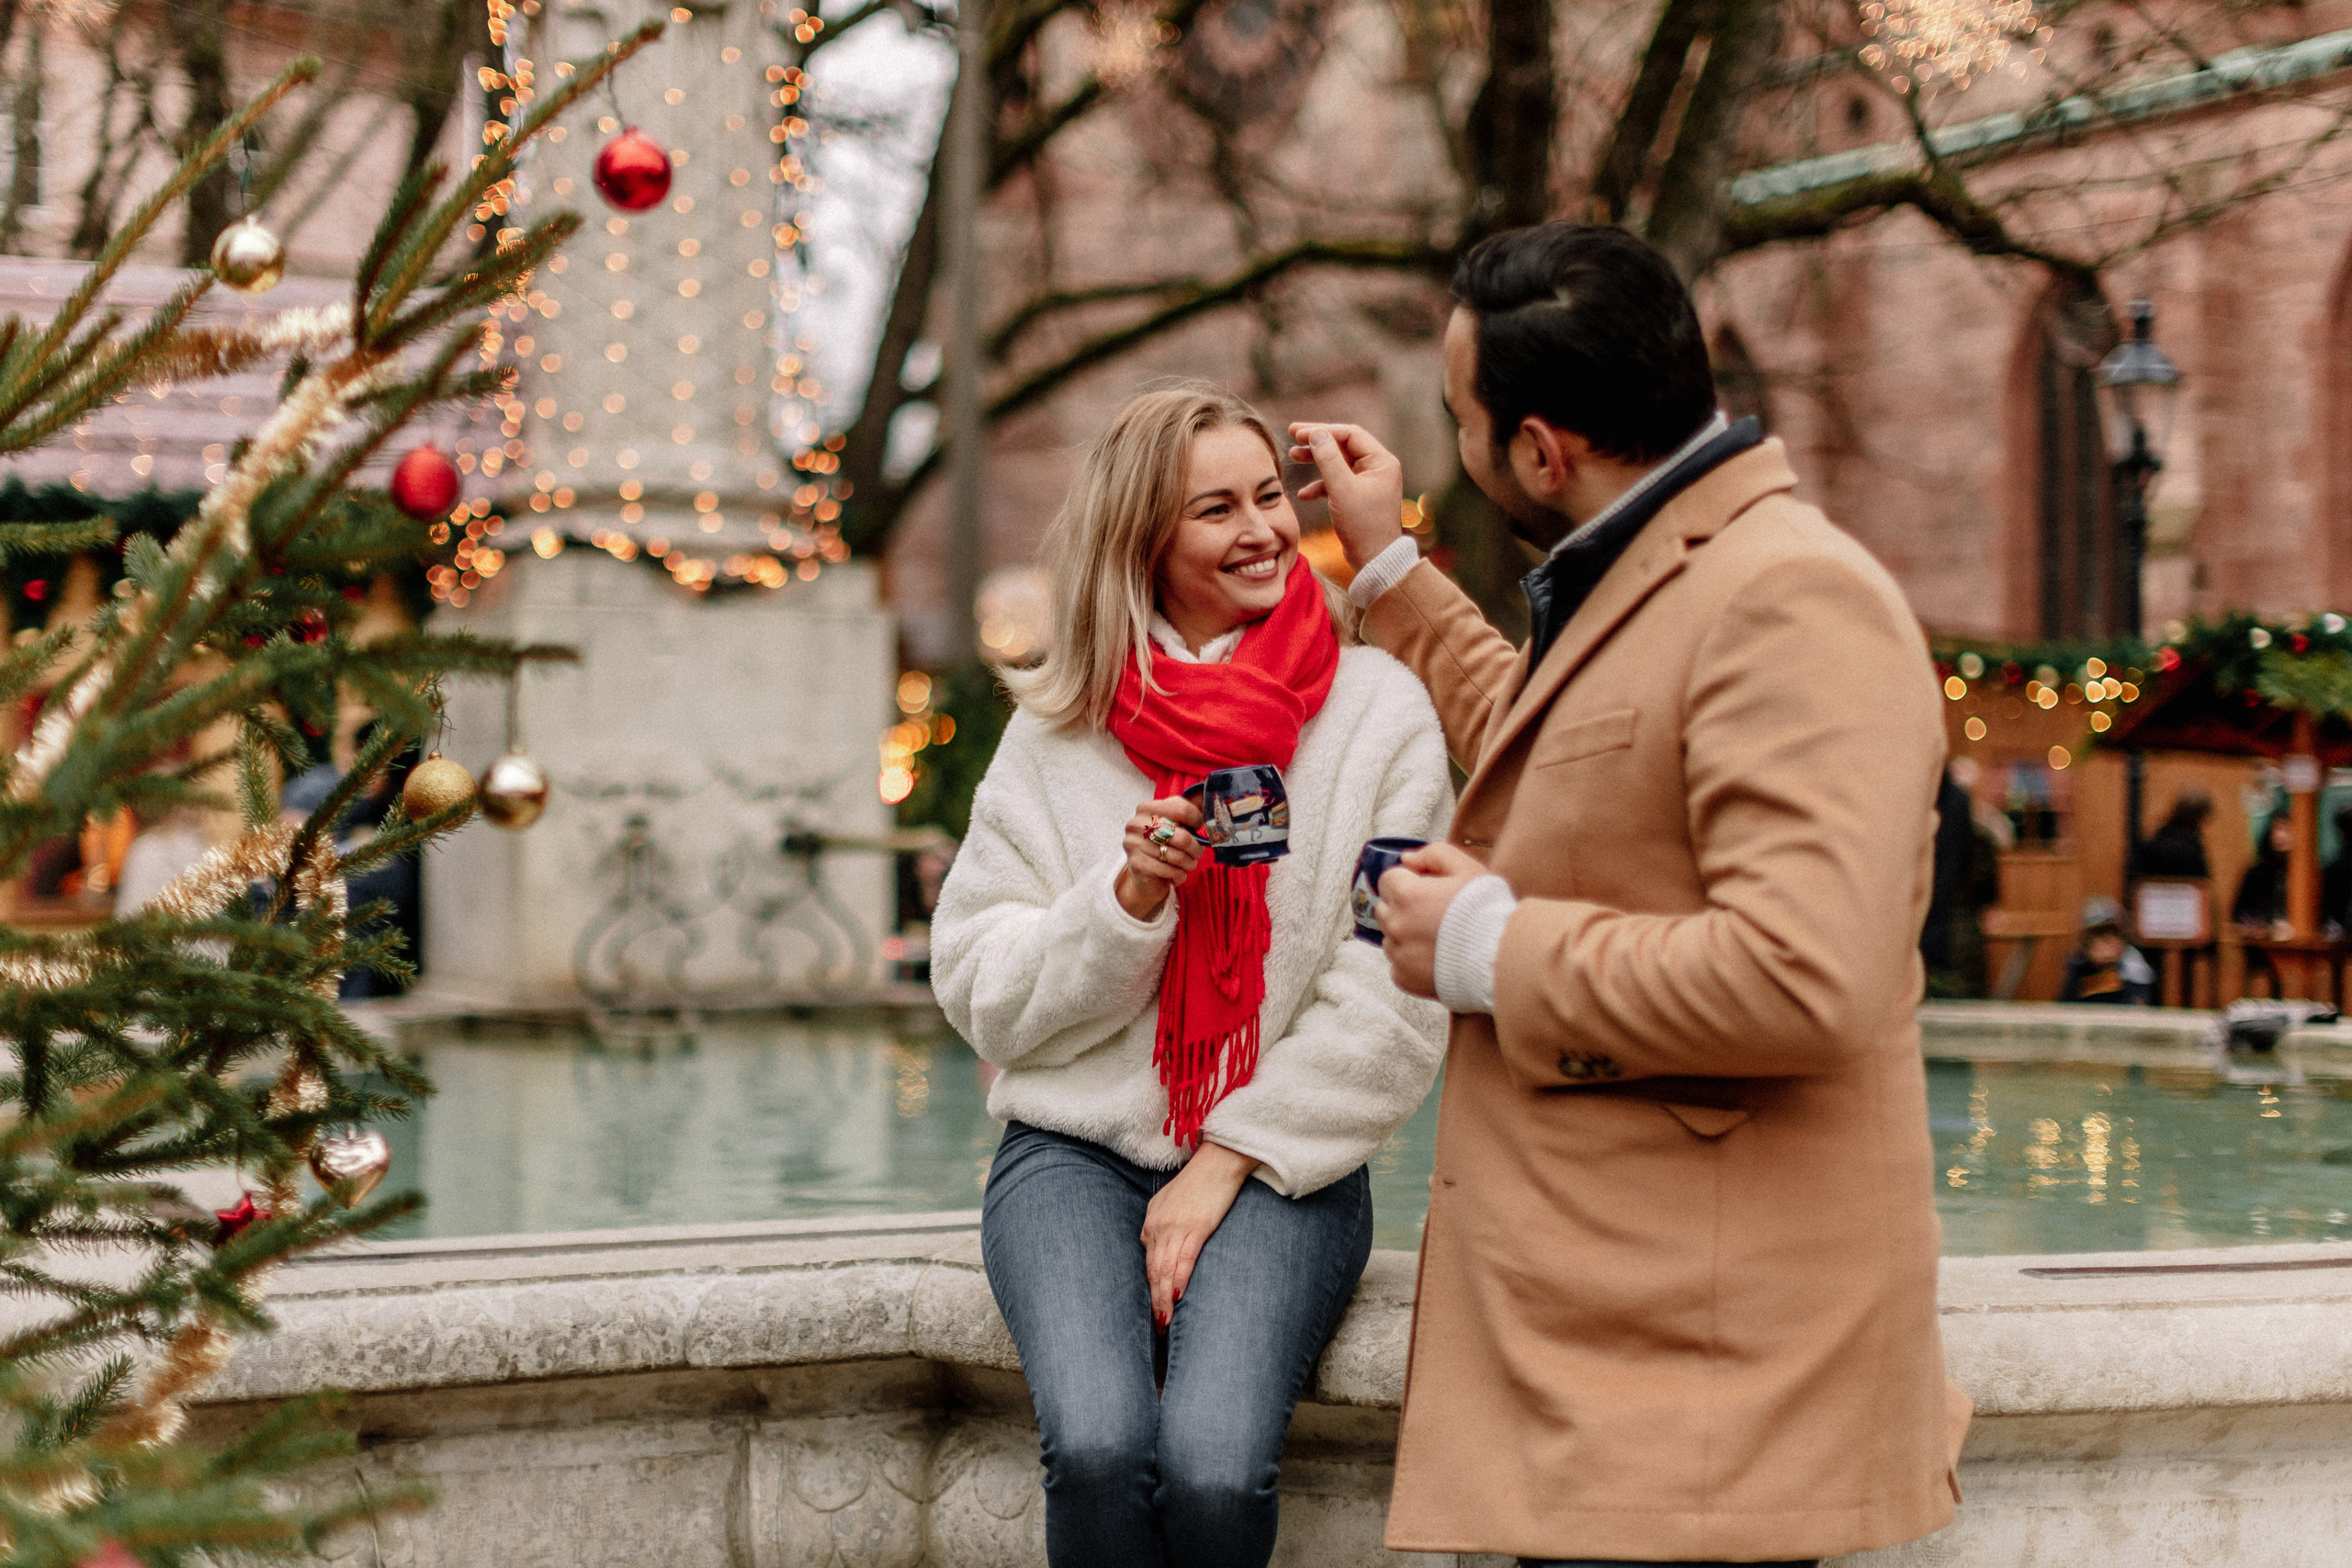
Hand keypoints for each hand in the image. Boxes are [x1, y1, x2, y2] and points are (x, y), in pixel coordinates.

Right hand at [1116, 795, 1206, 919]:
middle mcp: (1136, 824)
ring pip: (1177, 857)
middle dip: (1195, 849)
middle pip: (1182, 837)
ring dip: (1189, 864)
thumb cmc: (1164, 845)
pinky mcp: (1136, 865)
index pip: (1182, 809)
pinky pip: (1169, 870)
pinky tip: (1177, 875)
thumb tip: (1209, 808)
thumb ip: (1187, 813)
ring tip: (1188, 865)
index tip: (1198, 827)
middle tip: (1197, 853)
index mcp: (1146, 808)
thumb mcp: (1173, 824)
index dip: (1197, 820)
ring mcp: (1133, 844)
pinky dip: (1179, 875)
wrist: (1145, 875)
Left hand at [1142, 1140, 1257, 1326]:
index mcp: (1152, 1220)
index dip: (1151, 1288)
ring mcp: (1175, 1226)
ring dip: (1164, 1298)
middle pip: (1153, 1270)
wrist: (1219, 1159)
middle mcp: (1158, 1225)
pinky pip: (1184, 1259)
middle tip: (1158, 1326)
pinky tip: (1177, 1297)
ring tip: (1165, 1321)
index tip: (1154, 1309)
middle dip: (1154, 1300)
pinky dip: (1178, 1280)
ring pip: (1165, 1270)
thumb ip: (1164, 1224)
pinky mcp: (1196, 1226)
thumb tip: (1162, 1248)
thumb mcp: (1173, 1202)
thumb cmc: (1201, 1181)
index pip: (1148, 1261)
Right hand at [1287, 422, 1404, 569]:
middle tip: (1292, 435)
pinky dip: (1320, 485)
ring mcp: (1368, 482)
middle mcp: (1378, 468)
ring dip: (1316, 460)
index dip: (1322, 430)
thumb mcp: (1341, 489)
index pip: (1349, 434)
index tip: (1297, 432)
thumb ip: (1328, 459)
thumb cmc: (1363, 526)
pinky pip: (1338, 482)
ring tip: (1292, 456)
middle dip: (1317, 442)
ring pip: (1338, 463)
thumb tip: (1316, 434)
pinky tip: (1304, 495)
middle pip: (1343, 445)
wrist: (1374, 560)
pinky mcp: (1359, 496)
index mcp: (1381, 461)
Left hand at [1376, 841, 1489, 999]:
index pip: (1387, 880)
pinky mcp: (1405, 978)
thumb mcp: (1467, 868)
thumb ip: (1434, 854)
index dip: (1408, 880)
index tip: (1427, 889)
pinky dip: (1411, 962)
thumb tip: (1407, 859)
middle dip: (1403, 907)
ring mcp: (1398, 954)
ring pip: (1389, 938)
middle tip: (1434, 913)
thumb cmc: (1487, 911)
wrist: (1501, 958)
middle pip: (1384, 908)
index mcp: (1406, 894)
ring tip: (1437, 938)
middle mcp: (1396, 924)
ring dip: (1405, 935)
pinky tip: (1435, 958)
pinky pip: (1397, 965)